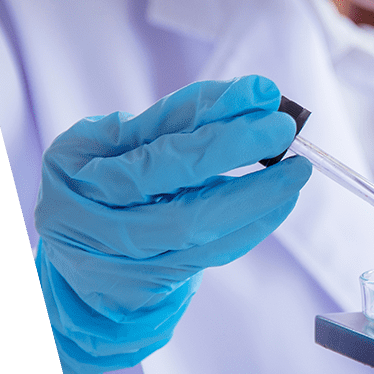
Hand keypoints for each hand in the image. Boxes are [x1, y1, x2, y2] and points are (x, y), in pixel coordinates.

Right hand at [35, 76, 311, 373]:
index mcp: (77, 168)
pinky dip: (252, 225)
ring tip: (296, 170)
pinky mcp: (153, 282)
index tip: (261, 92)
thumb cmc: (100, 185)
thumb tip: (253, 96)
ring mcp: (122, 256)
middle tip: (283, 128)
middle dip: (236, 148)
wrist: (80, 267)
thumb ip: (175, 120)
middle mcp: (93, 215)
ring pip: (199, 224)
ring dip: (258, 195)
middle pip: (174, 180)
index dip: (212, 111)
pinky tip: (281, 202)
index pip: (155, 136)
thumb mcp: (114, 143)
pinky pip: (212, 253)